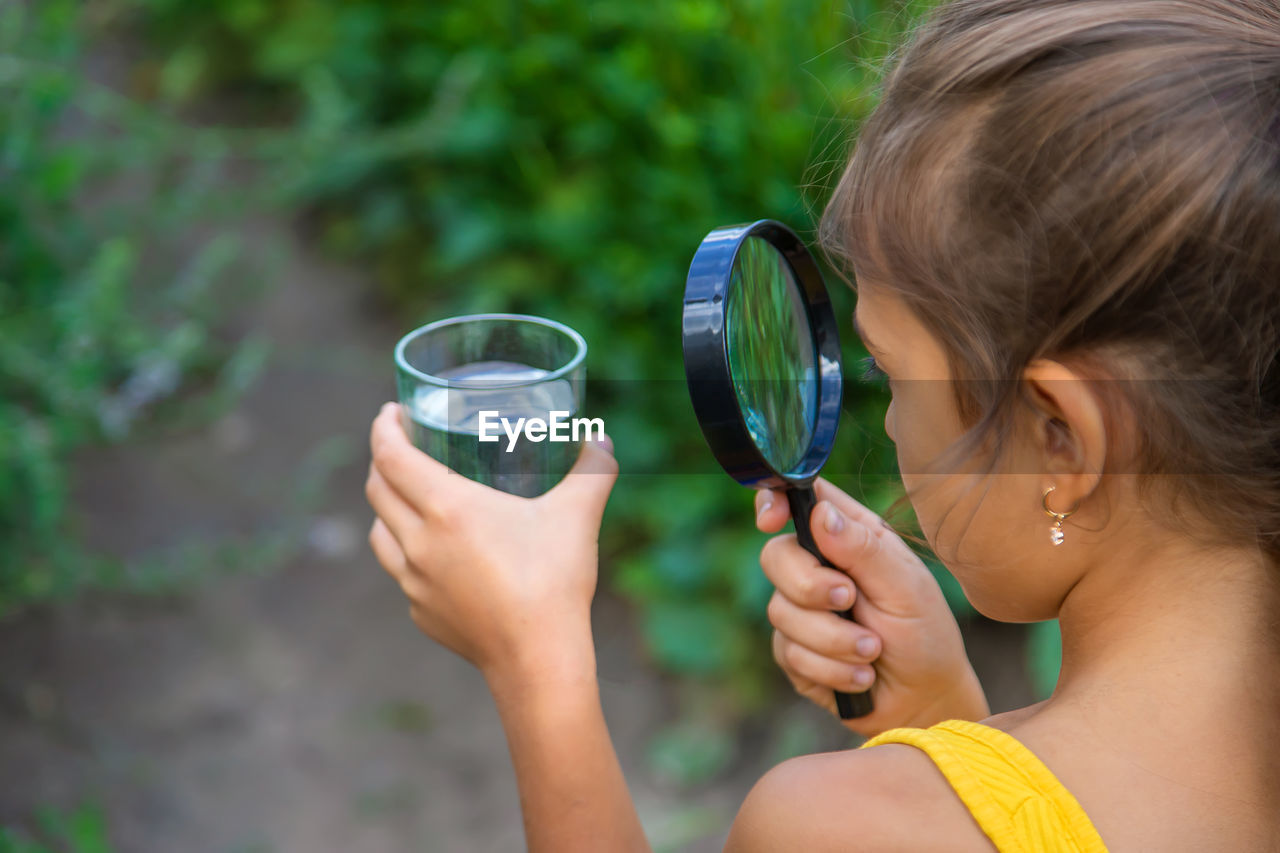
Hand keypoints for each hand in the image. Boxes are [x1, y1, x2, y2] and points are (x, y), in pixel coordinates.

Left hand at [364, 403, 618, 684]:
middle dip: (383, 460)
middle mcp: (419, 542)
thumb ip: (593, 471)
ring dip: (387, 507)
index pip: (391, 455)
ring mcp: (414, 581)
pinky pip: (401, 572)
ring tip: (409, 497)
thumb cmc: (554, 582)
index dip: (384, 427)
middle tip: (404, 446)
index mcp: (447, 508)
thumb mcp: (578, 515)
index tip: (393, 412)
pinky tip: (433, 554)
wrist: (538, 659)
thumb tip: (602, 441)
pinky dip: (406, 552)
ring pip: (380, 532)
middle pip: (377, 489)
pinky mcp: (421, 612)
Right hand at [756, 479, 988, 736]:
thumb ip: (864, 548)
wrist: (923, 701)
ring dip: (833, 639)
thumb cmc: (925, 634)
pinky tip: (861, 677)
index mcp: (848, 537)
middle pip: (776, 556)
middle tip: (850, 601)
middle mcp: (818, 567)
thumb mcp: (906, 587)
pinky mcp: (793, 652)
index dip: (774, 502)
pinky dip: (830, 669)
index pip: (800, 501)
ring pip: (781, 611)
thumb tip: (821, 513)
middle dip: (810, 587)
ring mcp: (801, 610)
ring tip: (872, 651)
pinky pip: (789, 653)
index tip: (770, 521)